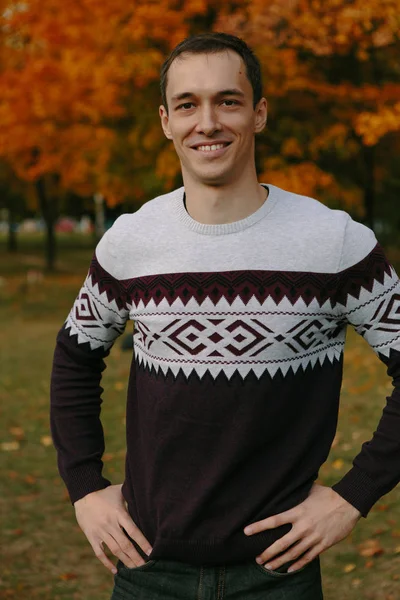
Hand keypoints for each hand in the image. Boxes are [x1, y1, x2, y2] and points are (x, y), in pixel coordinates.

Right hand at [74, 484, 152, 573]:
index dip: (142, 543)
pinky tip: (114, 570)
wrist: (84, 494)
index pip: (133, 531)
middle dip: (136, 557)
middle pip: (125, 545)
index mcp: (119, 513)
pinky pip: (99, 553)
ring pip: (115, 550)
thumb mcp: (119, 491)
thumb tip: (146, 494)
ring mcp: (100, 532)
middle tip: (145, 567)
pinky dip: (107, 562)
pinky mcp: (91, 537)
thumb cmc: (105, 493)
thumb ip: (132, 495)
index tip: (151, 552)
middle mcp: (110, 524)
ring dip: (125, 561)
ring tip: (135, 570)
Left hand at [244, 484, 360, 572]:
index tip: (246, 531)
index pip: (274, 520)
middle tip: (257, 559)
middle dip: (268, 552)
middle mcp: (303, 526)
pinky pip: (309, 557)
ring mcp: (313, 537)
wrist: (348, 504)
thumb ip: (295, 493)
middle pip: (281, 543)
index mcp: (298, 512)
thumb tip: (283, 485)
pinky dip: (298, 565)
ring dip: (280, 561)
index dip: (259, 527)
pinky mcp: (323, 544)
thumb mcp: (308, 491)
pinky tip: (289, 570)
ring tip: (268, 567)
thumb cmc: (327, 494)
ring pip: (293, 553)